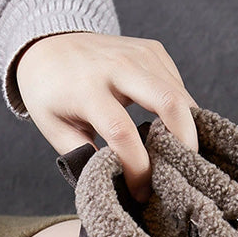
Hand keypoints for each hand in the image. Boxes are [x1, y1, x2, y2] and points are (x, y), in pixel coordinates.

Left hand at [13, 31, 198, 201]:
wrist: (50, 44)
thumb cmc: (50, 93)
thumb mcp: (55, 129)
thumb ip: (83, 156)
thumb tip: (115, 183)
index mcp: (88, 89)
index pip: (122, 133)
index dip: (137, 168)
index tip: (140, 192)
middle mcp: (118, 66)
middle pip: (168, 103)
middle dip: (183, 143)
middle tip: (184, 172)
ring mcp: (139, 53)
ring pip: (180, 94)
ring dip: (187, 130)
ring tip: (179, 158)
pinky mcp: (153, 50)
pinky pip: (178, 85)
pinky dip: (181, 112)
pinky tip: (171, 133)